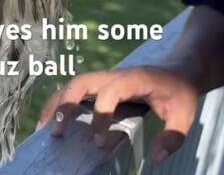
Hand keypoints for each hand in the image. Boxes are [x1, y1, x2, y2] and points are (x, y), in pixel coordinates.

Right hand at [37, 67, 199, 164]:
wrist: (177, 70)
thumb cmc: (179, 92)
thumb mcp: (185, 115)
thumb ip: (172, 137)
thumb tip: (155, 159)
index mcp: (134, 79)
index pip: (110, 92)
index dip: (101, 116)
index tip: (100, 142)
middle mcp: (112, 76)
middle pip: (80, 83)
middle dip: (65, 106)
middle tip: (57, 133)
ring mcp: (102, 79)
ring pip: (71, 86)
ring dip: (55, 105)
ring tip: (43, 129)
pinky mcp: (98, 86)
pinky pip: (73, 91)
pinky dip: (59, 104)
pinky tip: (52, 122)